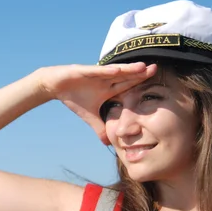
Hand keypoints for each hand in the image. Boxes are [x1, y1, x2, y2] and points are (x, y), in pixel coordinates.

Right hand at [33, 62, 156, 143]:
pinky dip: (107, 71)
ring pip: (115, 71)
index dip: (141, 83)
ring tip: (143, 67)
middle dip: (140, 73)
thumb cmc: (73, 97)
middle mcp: (105, 79)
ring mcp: (96, 74)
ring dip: (128, 70)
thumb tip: (107, 143)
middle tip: (157, 69)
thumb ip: (99, 128)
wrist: (54, 85)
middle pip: (126, 76)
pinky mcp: (84, 71)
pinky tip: (118, 70)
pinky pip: (97, 72)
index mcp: (108, 88)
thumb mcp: (89, 116)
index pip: (128, 86)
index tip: (157, 83)